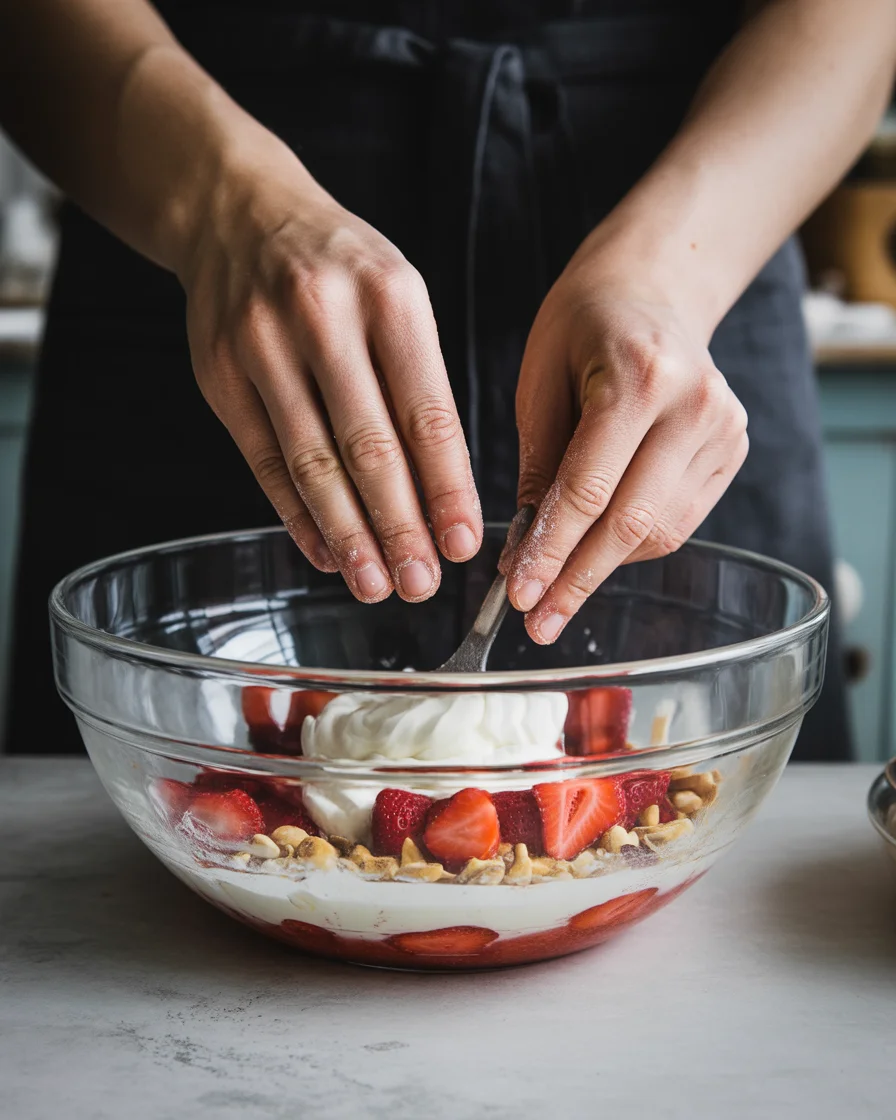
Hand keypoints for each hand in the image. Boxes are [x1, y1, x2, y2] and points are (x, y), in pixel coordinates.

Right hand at [178, 138, 480, 602]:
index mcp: (388, 297)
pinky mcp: (220, 375)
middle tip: (421, 583)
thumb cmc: (340, 268)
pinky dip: (296, 515)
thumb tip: (442, 492)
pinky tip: (325, 551)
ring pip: (312, 462)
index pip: (426, 412)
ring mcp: (262, 345)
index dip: (446, 488)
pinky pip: (264, 461)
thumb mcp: (396, 296)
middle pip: (368, 447)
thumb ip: (418, 383)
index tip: (463, 542)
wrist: (238, 212)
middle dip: (399, 526)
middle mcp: (322, 317)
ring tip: (375, 584)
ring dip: (348, 534)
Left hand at [506, 253, 747, 643]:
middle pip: (631, 521)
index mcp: (640, 377)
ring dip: (603, 567)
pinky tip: (595, 550)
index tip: (520, 595)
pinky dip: (631, 545)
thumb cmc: (581, 328)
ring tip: (556, 588)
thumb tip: (526, 554)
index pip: (589, 489)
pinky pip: (678, 520)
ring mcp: (724, 428)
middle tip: (537, 620)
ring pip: (660, 532)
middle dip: (577, 578)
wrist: (651, 290)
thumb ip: (538, 466)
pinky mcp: (733, 448)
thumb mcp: (539, 383)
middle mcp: (695, 405)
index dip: (552, 551)